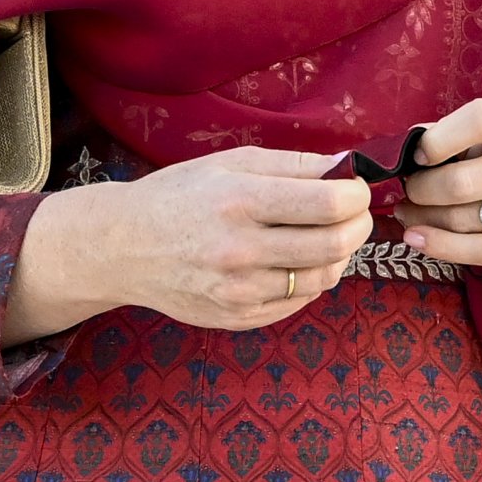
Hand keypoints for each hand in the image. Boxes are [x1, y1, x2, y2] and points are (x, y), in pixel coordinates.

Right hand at [6, 145, 374, 342]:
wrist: (123, 245)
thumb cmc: (180, 193)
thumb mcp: (230, 163)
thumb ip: (291, 164)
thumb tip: (345, 167)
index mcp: (241, 201)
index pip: (327, 204)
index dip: (357, 196)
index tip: (357, 189)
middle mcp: (242, 250)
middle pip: (333, 245)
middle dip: (358, 226)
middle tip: (356, 213)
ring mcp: (239, 291)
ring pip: (322, 279)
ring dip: (340, 256)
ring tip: (331, 236)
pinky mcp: (238, 317)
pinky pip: (297, 302)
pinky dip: (312, 280)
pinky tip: (301, 260)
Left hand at [394, 97, 481, 273]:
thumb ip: (457, 133)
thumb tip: (406, 147)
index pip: (480, 120)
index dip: (440, 139)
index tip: (417, 154)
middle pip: (466, 181)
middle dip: (423, 189)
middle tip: (407, 190)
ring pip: (470, 219)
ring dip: (427, 219)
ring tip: (408, 213)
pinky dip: (444, 248)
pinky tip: (418, 240)